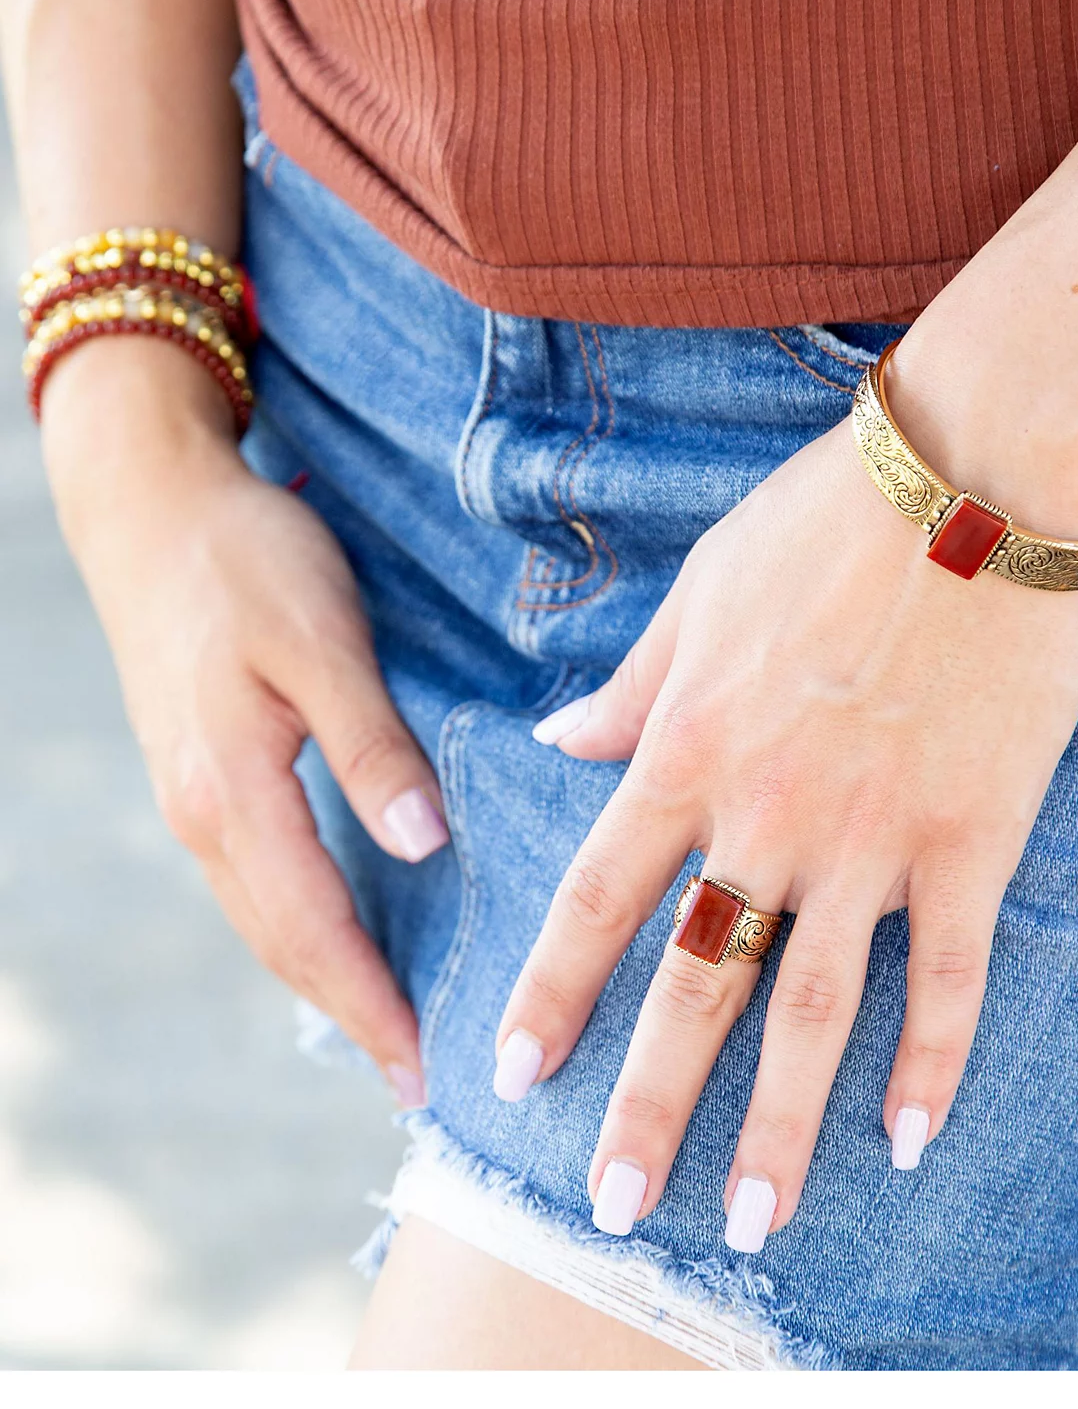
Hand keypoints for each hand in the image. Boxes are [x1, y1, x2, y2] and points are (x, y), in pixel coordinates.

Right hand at [42, 339, 446, 1102]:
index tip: (421, 1064)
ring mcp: (193, 799)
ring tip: (384, 1022)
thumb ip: (371, 746)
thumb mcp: (322, 641)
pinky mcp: (200, 775)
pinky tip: (338, 931)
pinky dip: (300, 925)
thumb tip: (422, 845)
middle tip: (412, 1073)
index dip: (371, 1002)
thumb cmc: (246, 560)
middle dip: (349, 1013)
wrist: (153, 507)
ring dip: (323, 977)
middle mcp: (203, 815)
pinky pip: (255, 880)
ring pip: (264, 918)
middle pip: (283, 945)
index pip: (315, 930)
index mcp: (233, 793)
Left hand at [495, 407, 1077, 1248]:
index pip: (598, 901)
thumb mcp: (694, 596)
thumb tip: (558, 740)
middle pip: (696, 986)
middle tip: (611, 1206)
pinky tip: (910, 1137)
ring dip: (781, 1127)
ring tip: (753, 1220)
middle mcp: (767, 815)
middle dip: (649, 1105)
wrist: (968, 481)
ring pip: (816, 1011)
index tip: (517, 1074)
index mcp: (688, 752)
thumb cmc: (818, 524)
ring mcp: (871, 837)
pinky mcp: (970, 838)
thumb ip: (627, 688)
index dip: (553, 995)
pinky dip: (934, 1061)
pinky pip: (951, 975)